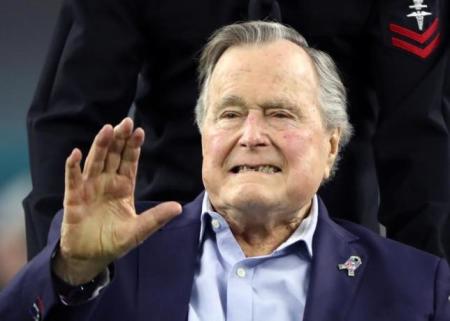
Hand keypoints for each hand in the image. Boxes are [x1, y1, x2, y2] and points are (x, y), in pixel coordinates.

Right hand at [53, 118, 181, 284]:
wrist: (90, 257)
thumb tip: (178, 207)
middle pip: (113, 156)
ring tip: (107, 130)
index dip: (133, 147)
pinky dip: (72, 167)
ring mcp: (89, 189)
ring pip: (95, 162)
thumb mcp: (138, 230)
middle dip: (120, 139)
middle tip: (126, 122)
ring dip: (100, 146)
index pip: (129, 162)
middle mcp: (106, 183)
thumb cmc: (114, 241)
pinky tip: (76, 154)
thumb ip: (156, 218)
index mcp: (123, 187)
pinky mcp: (74, 199)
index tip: (139, 131)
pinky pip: (72, 180)